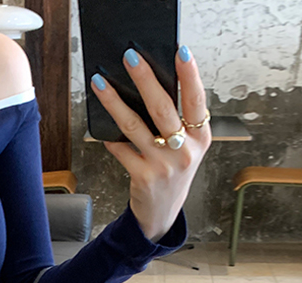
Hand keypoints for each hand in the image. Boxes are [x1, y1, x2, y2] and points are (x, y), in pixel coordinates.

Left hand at [90, 46, 210, 242]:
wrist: (162, 212)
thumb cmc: (173, 172)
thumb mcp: (188, 148)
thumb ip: (179, 123)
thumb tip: (151, 87)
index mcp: (200, 138)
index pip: (196, 100)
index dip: (190, 75)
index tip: (180, 51)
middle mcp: (185, 151)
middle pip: (162, 107)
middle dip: (144, 78)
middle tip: (130, 58)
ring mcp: (163, 165)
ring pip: (135, 126)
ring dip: (114, 102)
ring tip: (101, 84)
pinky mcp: (143, 177)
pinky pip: (121, 150)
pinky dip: (110, 137)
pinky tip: (101, 127)